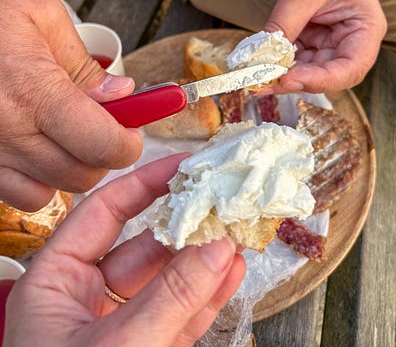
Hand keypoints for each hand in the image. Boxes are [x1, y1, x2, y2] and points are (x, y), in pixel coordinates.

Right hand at [0, 0, 142, 210]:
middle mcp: (6, 131)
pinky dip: (33, 180)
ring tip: (63, 136)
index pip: (101, 145)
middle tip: (101, 127)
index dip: (127, 144)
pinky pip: (13, 195)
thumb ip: (84, 63)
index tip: (131, 133)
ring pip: (47, 193)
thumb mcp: (42, 17)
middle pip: (80, 176)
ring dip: (67, 171)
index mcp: (33, 90)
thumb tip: (121, 95)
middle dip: (102, 155)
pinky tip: (33, 147)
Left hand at [3, 155, 245, 346]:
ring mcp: (118, 330)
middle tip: (224, 199)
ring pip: (167, 282)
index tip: (186, 164)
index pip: (103, 214)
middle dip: (186, 225)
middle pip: (142, 246)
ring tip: (239, 232)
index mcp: (55, 284)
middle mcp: (85, 301)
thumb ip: (170, 298)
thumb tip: (217, 246)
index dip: (145, 184)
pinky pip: (179, 316)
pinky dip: (207, 297)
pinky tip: (233, 273)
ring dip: (205, 259)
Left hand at [264, 0, 386, 92]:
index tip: (288, 79)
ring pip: (311, 70)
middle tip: (264, 82)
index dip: (319, 80)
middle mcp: (354, 42)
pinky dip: (282, 62)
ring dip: (285, 74)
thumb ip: (282, 26)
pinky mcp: (317, 40)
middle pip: (329, 75)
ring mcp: (335, 42)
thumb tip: (259, 59)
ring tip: (257, 76)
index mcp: (366, 31)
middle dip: (297, 81)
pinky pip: (300, 58)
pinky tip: (261, 63)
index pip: (349, 69)